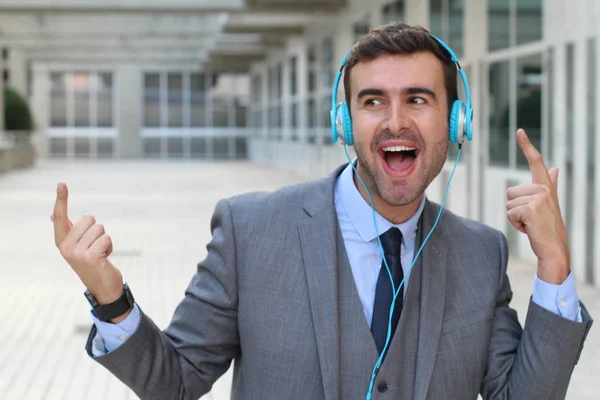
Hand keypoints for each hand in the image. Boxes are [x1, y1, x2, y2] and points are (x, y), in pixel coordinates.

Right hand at [52, 182, 129, 321]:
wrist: (103, 287)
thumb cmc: (92, 263)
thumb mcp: (77, 246)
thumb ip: (67, 230)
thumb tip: (52, 215)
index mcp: (61, 241)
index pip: (60, 216)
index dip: (61, 199)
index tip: (61, 183)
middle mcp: (65, 247)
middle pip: (89, 219)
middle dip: (98, 231)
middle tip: (96, 248)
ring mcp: (76, 253)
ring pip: (100, 229)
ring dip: (105, 240)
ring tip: (100, 254)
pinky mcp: (89, 257)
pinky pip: (106, 239)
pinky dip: (110, 247)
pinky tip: (105, 259)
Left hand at [506, 129, 569, 283]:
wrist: (554, 249)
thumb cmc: (548, 227)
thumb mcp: (549, 204)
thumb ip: (550, 184)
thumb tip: (553, 168)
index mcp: (546, 187)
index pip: (536, 162)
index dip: (527, 146)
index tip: (519, 131)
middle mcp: (544, 189)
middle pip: (510, 192)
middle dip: (515, 208)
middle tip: (532, 219)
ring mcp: (538, 198)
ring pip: (508, 204)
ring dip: (515, 217)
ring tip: (531, 224)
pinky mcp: (530, 209)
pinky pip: (509, 213)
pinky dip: (515, 224)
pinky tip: (529, 229)